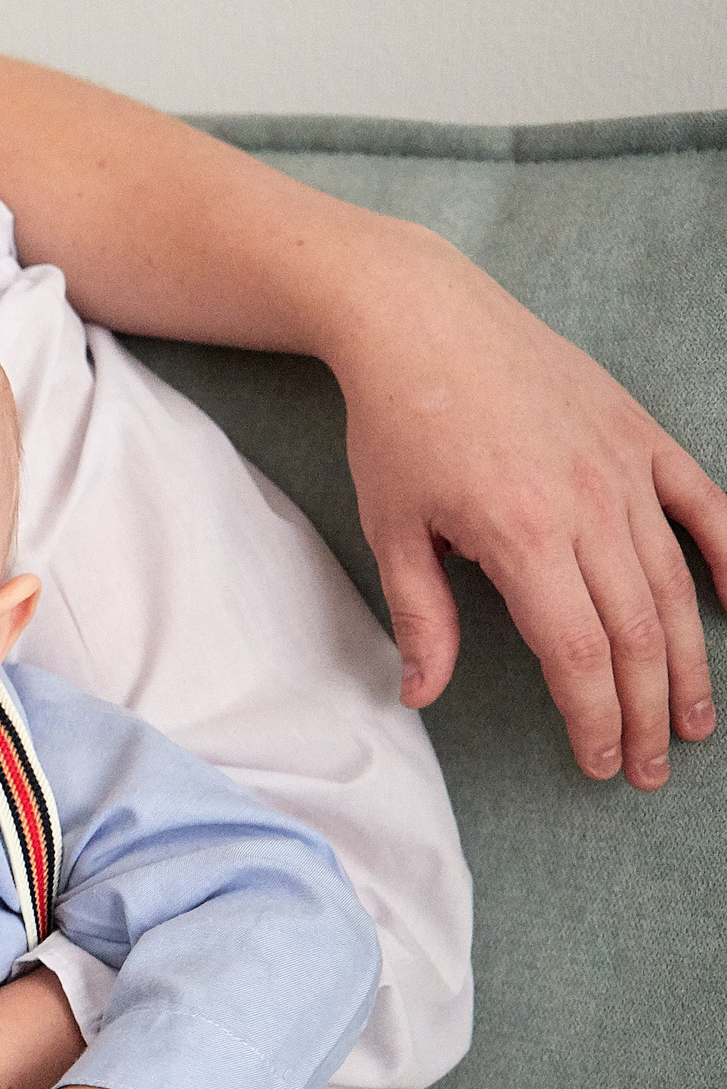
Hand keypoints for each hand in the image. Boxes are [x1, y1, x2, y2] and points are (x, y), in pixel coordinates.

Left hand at [334, 239, 726, 788]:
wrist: (423, 319)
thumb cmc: (397, 425)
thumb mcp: (392, 527)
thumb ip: (421, 616)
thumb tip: (422, 695)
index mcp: (523, 536)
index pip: (579, 654)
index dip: (595, 717)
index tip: (597, 763)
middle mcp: (589, 506)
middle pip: (637, 634)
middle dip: (646, 711)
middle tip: (650, 768)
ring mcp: (625, 468)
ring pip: (675, 584)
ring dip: (688, 660)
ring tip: (695, 720)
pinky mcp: (642, 435)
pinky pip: (705, 504)